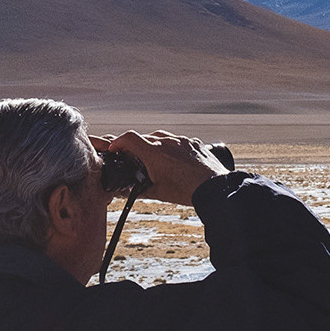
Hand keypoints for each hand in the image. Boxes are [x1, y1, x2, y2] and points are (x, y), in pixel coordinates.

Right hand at [93, 130, 229, 206]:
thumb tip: (125, 193)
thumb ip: (138, 191)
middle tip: (133, 157)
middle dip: (135, 146)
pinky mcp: (194, 143)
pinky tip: (174, 160)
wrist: (214, 188)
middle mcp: (167, 141)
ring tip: (154, 158)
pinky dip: (171, 147)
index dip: (118, 142)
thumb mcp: (158, 192)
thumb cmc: (186, 190)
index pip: (129, 138)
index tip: (115, 149)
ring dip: (154, 144)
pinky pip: (178, 141)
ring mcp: (181, 141)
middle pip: (144, 137)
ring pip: (162, 137)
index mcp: (154, 152)